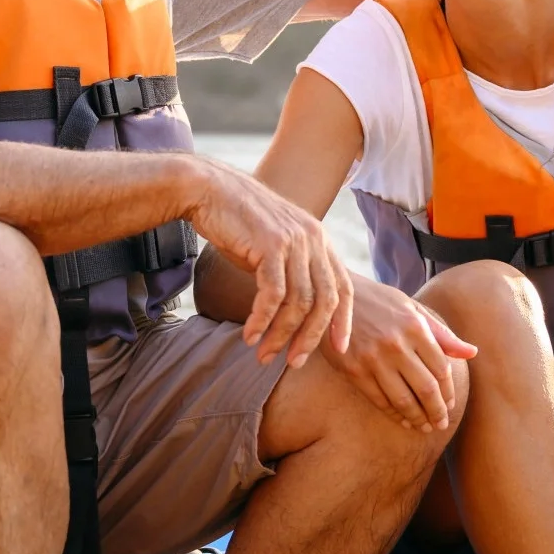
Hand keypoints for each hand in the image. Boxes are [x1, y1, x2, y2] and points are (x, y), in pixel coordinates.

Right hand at [184, 158, 352, 367]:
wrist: (210, 190)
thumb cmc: (239, 224)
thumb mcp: (275, 247)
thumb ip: (293, 272)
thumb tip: (299, 314)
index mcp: (320, 241)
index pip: (343, 288)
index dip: (343, 322)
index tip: (339, 351)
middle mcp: (314, 239)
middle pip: (325, 301)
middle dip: (310, 338)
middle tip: (293, 363)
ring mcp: (294, 241)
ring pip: (298, 302)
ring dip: (280, 335)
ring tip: (263, 354)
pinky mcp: (270, 245)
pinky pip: (273, 294)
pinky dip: (262, 320)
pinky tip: (249, 335)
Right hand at [324, 276, 478, 432]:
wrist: (334, 299)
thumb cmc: (379, 302)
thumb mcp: (412, 309)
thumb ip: (442, 334)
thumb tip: (472, 352)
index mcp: (415, 327)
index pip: (441, 368)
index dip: (448, 391)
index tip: (450, 404)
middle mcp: (396, 344)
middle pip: (426, 388)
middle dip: (437, 411)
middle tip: (441, 424)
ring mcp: (374, 359)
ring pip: (403, 399)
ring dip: (418, 417)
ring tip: (425, 427)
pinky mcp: (355, 371)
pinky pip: (379, 399)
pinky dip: (394, 414)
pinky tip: (403, 420)